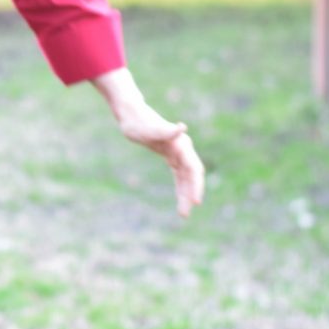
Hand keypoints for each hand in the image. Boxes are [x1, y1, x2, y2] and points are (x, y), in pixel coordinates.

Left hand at [116, 103, 204, 218]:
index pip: (193, 168)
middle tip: (185, 214)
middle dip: (191, 194)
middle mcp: (182, 148)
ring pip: (186, 178)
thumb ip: (164, 130)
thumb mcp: (148, 128)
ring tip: (183, 214)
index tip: (195, 201)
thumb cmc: (138, 122)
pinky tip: (180, 200)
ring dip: (186, 195)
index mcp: (179, 144)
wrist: (133, 114)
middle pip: (192, 175)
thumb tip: (181, 128)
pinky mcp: (171, 156)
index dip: (195, 185)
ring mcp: (178, 153)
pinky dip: (181, 188)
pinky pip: (179, 175)